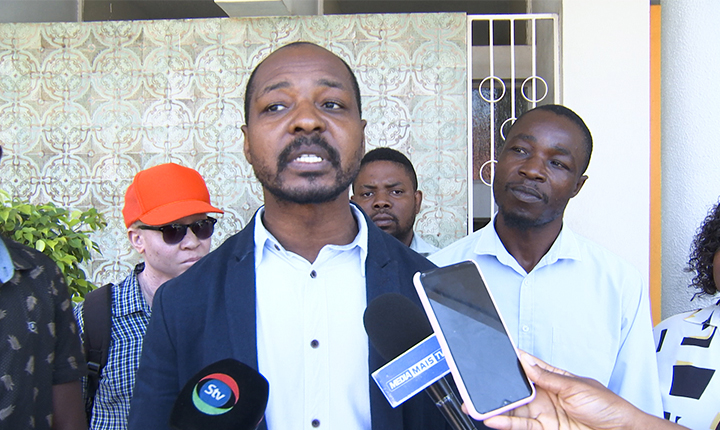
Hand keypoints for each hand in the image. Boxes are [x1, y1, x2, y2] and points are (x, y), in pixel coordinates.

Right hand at [482, 351, 678, 429]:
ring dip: (496, 409)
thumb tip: (525, 361)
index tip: (489, 358)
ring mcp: (545, 412)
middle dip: (495, 389)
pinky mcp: (546, 428)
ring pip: (514, 409)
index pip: (526, 367)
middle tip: (476, 388)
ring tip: (479, 408)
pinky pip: (522, 425)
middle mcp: (546, 394)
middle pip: (515, 390)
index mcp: (554, 377)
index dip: (508, 363)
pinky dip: (507, 423)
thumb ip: (547, 377)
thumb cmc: (608, 406)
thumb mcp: (576, 387)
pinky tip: (495, 420)